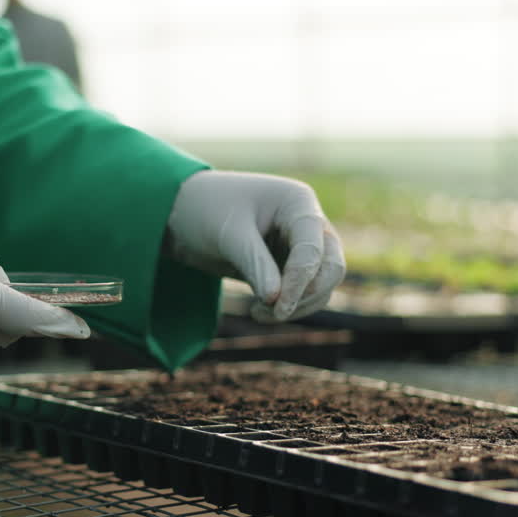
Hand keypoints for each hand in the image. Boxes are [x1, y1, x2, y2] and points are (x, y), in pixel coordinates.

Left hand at [166, 171, 344, 321]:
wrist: (185, 213)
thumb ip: (254, 264)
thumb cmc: (207, 211)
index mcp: (298, 203)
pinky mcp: (290, 267)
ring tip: (257, 313)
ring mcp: (302, 246)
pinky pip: (304, 294)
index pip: (313, 246)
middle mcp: (308, 223)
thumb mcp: (228, 235)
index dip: (300, 280)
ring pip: (322, 286)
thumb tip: (277, 300)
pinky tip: (258, 311)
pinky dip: (289, 307)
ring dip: (298, 307)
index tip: (277, 306)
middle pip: (332, 268)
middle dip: (307, 295)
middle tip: (272, 313)